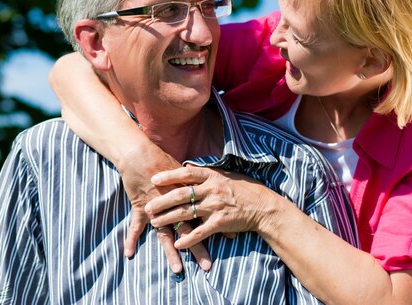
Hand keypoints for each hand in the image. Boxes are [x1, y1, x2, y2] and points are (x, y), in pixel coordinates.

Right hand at [118, 143, 210, 271]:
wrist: (141, 155)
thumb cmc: (162, 161)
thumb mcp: (185, 172)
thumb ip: (197, 182)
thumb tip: (214, 190)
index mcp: (188, 194)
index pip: (205, 212)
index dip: (217, 224)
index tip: (231, 236)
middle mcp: (174, 204)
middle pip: (189, 228)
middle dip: (198, 248)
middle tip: (208, 265)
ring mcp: (157, 208)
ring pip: (165, 234)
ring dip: (171, 253)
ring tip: (177, 270)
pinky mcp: (141, 207)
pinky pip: (135, 226)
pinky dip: (131, 239)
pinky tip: (129, 253)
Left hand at [146, 166, 274, 249]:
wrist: (263, 206)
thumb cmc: (245, 189)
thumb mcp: (226, 175)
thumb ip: (207, 174)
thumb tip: (188, 167)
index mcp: (213, 176)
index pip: (186, 174)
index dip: (169, 176)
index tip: (154, 179)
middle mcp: (212, 190)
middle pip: (182, 194)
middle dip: (162, 201)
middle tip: (148, 206)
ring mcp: (216, 206)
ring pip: (187, 213)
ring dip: (168, 218)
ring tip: (154, 223)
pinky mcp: (220, 222)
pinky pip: (201, 232)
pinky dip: (188, 238)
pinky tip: (177, 243)